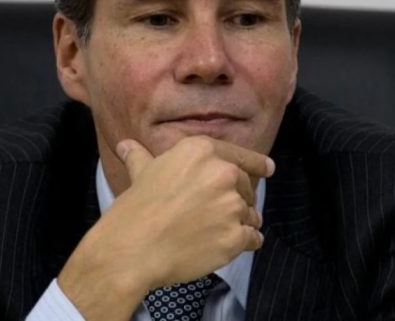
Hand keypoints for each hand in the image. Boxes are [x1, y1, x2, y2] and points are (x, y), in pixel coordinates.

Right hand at [114, 135, 272, 285]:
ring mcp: (231, 206)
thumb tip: (126, 145)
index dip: (256, 164)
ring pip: (250, 214)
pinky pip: (253, 238)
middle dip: (238, 199)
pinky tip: (232, 245)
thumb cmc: (135, 210)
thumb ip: (141, 156)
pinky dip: (247, 242)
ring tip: (221, 231)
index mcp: (202, 152)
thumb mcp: (140, 173)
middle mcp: (222, 174)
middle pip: (246, 187)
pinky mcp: (235, 236)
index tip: (268, 169)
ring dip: (241, 222)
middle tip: (219, 213)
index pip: (240, 157)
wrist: (133, 249)